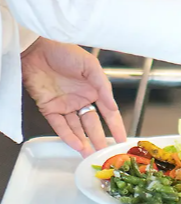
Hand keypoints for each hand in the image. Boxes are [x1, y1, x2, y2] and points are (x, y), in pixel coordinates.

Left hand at [21, 38, 126, 156]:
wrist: (36, 49)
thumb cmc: (64, 52)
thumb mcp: (91, 66)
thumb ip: (103, 86)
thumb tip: (113, 106)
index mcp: (94, 90)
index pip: (108, 113)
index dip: (116, 126)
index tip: (122, 140)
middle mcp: (81, 100)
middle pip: (93, 124)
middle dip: (99, 139)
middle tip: (105, 154)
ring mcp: (65, 106)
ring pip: (77, 128)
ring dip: (84, 141)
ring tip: (90, 154)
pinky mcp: (49, 108)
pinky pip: (60, 126)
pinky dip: (68, 135)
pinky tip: (76, 144)